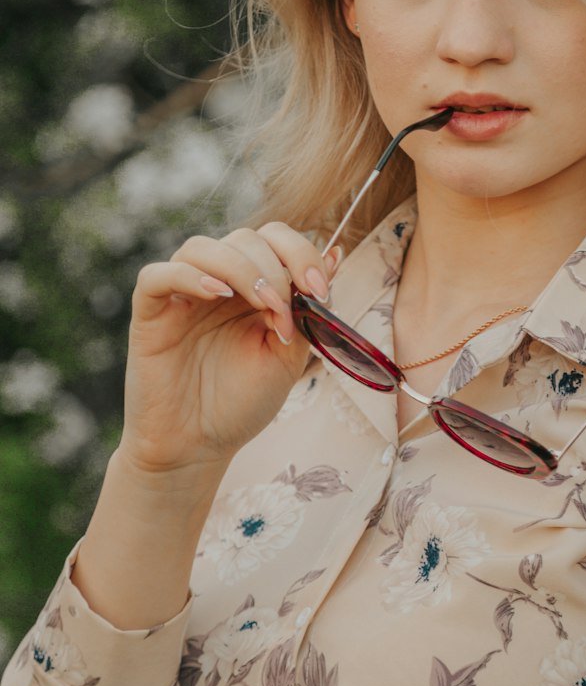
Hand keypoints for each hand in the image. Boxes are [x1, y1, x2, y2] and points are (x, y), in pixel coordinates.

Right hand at [120, 222, 339, 476]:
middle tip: (286, 310)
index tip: (319, 288)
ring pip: (202, 247)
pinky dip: (189, 276)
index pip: (274, 239)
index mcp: (252, 287)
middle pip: (244, 238)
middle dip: (275, 267)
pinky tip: (218, 294)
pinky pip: (157, 275)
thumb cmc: (241, 403)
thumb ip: (306, 308)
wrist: (198, 447)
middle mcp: (217, 283)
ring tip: (262, 304)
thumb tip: (335, 253)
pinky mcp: (150, 313)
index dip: (300, 252)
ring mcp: (181, 296)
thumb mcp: (288, 355)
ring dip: (241, 267)